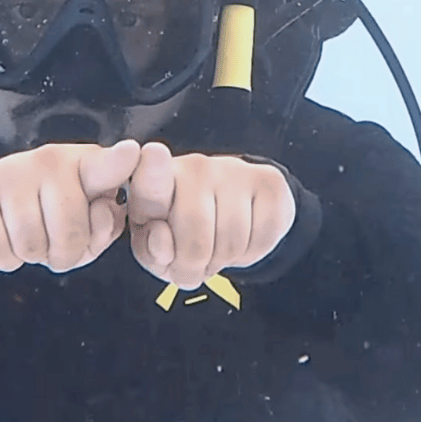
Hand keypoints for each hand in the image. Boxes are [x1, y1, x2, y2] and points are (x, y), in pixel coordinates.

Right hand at [0, 140, 141, 274]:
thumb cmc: (50, 213)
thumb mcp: (87, 218)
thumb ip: (105, 223)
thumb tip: (107, 211)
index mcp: (83, 165)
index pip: (104, 167)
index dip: (118, 163)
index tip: (132, 151)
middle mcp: (47, 161)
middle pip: (69, 236)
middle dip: (64, 255)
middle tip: (53, 241)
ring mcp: (8, 174)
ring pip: (31, 247)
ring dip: (32, 257)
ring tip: (30, 237)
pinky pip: (0, 253)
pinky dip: (5, 259)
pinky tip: (5, 237)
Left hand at [125, 143, 296, 288]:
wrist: (227, 214)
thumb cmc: (179, 232)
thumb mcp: (155, 250)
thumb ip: (151, 250)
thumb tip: (163, 240)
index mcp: (153, 182)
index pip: (152, 178)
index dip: (152, 169)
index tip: (153, 153)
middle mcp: (194, 167)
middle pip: (196, 235)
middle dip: (193, 266)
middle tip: (191, 267)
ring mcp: (234, 170)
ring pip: (232, 242)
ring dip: (222, 262)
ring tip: (214, 252)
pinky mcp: (269, 182)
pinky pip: (264, 237)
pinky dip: (252, 254)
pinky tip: (240, 242)